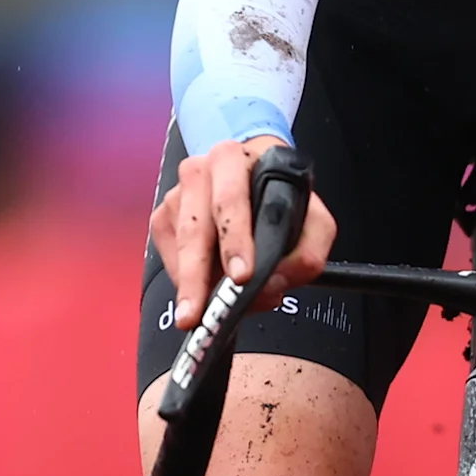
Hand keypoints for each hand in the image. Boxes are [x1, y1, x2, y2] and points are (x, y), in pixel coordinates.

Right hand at [153, 134, 338, 320]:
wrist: (256, 179)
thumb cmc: (281, 198)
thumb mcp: (313, 220)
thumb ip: (308, 252)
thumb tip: (274, 283)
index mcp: (232, 160)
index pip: (230, 200)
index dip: (235, 240)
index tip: (241, 276)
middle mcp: (198, 174)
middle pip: (194, 229)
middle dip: (196, 276)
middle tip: (199, 312)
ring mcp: (175, 197)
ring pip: (178, 248)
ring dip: (192, 285)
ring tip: (206, 314)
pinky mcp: (162, 220)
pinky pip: (167, 258)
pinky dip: (184, 281)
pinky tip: (203, 291)